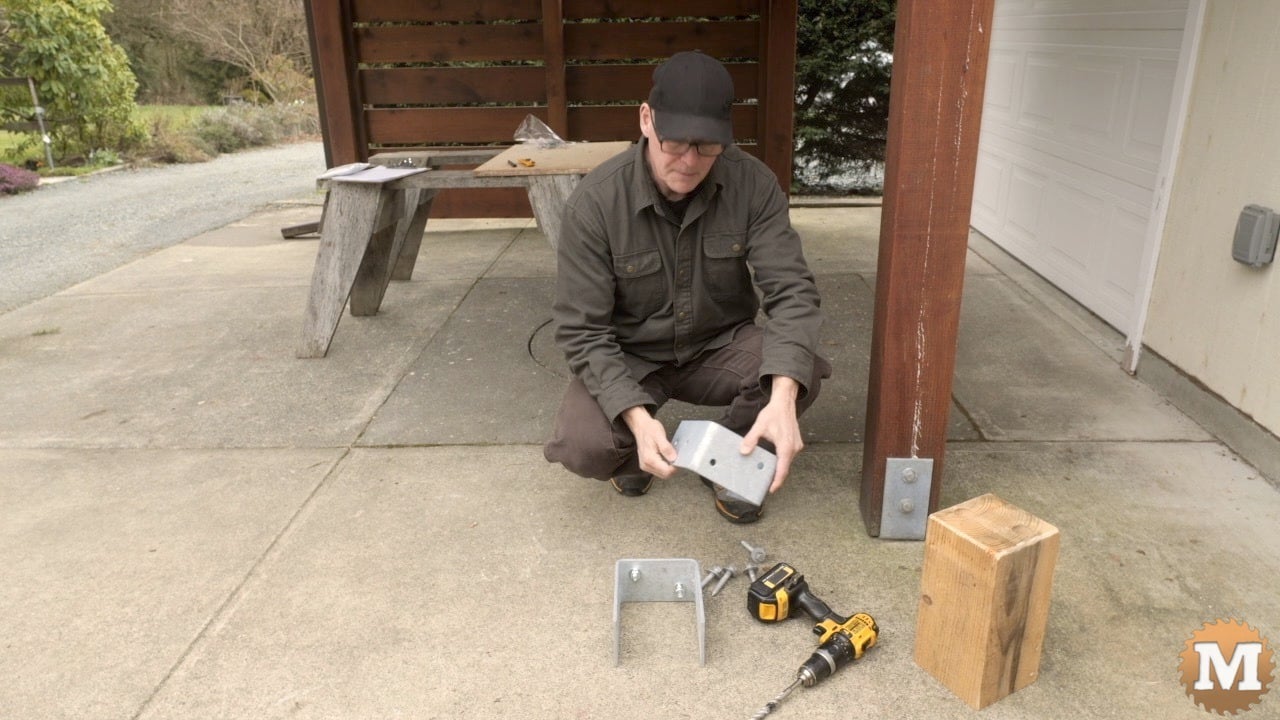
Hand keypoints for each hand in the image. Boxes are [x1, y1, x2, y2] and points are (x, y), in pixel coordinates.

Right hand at [622, 407, 677, 478]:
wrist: (640, 426)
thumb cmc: (649, 429)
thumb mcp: (659, 435)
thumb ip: (666, 448)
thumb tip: (674, 458)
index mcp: (649, 459)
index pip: (666, 471)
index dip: (676, 468)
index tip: (681, 460)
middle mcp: (646, 464)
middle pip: (665, 475)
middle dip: (673, 468)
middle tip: (678, 457)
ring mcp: (645, 466)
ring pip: (662, 474)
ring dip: (669, 468)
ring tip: (671, 456)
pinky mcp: (646, 465)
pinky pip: (658, 470)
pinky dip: (664, 466)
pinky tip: (666, 458)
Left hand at [740, 376, 802, 492]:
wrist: (785, 402)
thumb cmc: (774, 413)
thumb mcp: (759, 426)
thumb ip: (751, 439)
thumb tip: (744, 451)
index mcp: (786, 447)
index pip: (782, 470)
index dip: (777, 482)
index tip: (771, 490)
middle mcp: (794, 448)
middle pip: (785, 468)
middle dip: (777, 477)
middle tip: (766, 485)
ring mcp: (797, 446)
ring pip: (787, 462)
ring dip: (779, 469)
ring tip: (769, 476)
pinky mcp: (796, 443)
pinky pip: (789, 456)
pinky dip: (782, 461)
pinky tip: (773, 462)